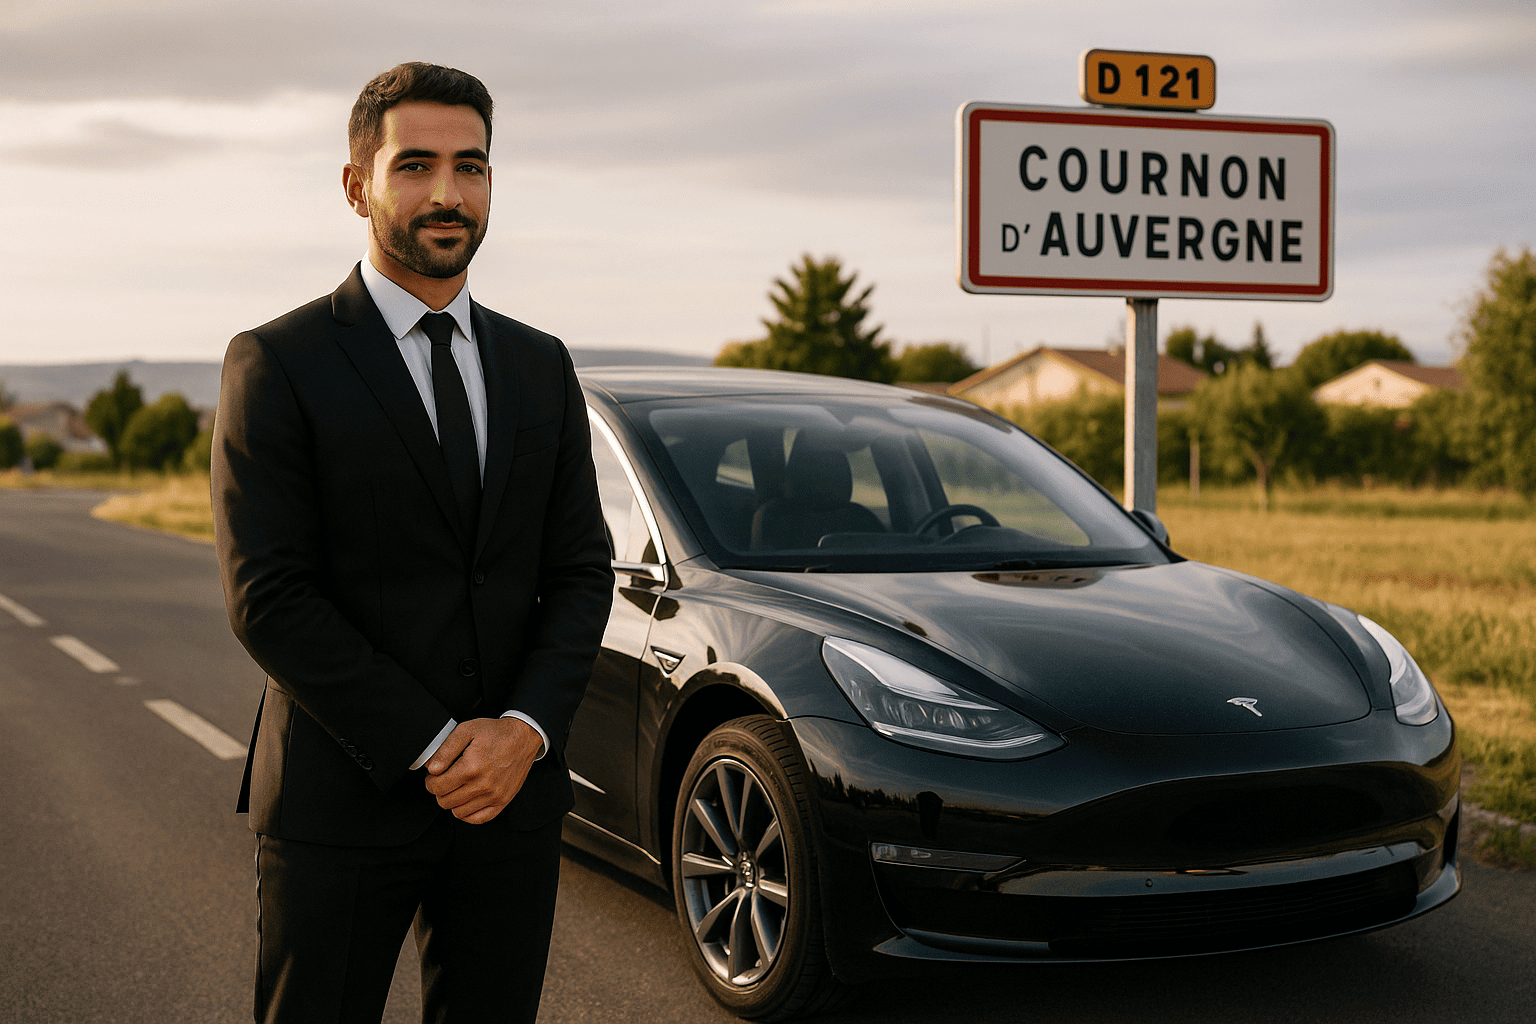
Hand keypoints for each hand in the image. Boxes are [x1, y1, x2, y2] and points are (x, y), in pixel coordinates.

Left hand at [423, 717, 540, 823]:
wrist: (522, 737)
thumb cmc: (495, 733)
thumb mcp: (466, 731)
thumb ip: (445, 750)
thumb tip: (431, 769)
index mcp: (471, 767)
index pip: (438, 787)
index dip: (430, 782)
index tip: (433, 777)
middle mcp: (483, 785)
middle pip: (445, 801)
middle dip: (440, 791)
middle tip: (444, 781)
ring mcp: (494, 795)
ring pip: (459, 812)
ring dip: (453, 802)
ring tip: (457, 788)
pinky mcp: (502, 801)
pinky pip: (478, 819)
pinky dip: (468, 814)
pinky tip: (466, 802)